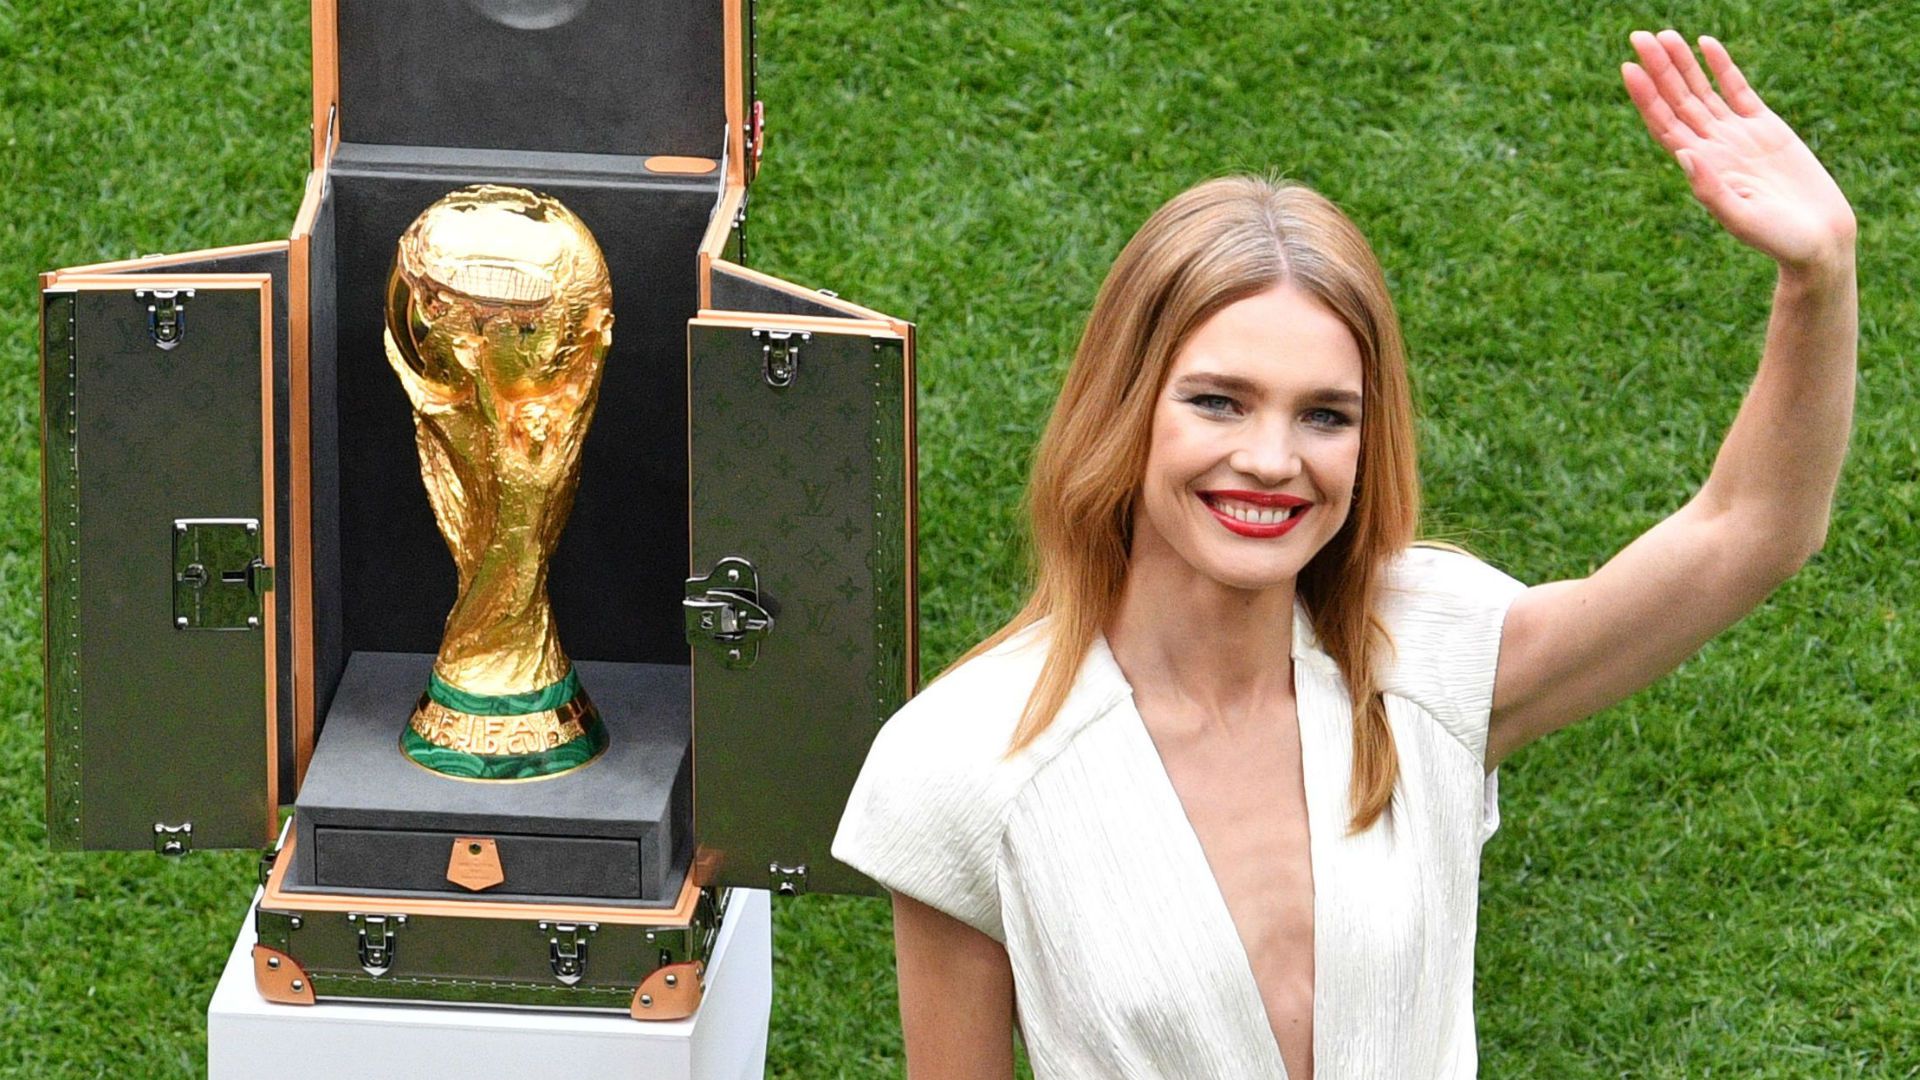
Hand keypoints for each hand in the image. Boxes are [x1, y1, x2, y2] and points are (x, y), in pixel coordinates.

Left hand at [1622, 30, 1855, 272]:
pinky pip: (1738, 90)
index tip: (1628, 68)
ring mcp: (1737, 135)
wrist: (1818, 241)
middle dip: (1658, 69)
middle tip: (1638, 36)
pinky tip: (1706, 45)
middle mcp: (1713, 148)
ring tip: (1663, 36)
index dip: (1645, 97)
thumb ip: (1711, 188)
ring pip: (1703, 91)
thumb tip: (1683, 154)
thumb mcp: (1741, 218)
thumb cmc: (1778, 239)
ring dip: (1682, 64)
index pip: (1663, 124)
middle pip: (1678, 101)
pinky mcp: (1766, 127)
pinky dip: (1722, 67)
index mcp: (1700, 168)